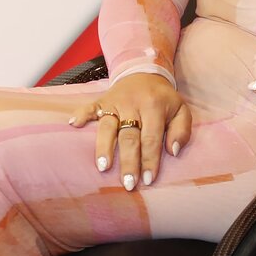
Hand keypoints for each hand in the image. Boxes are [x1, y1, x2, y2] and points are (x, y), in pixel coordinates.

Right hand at [69, 73, 191, 190]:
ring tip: (103, 167)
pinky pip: (90, 107)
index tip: (148, 180)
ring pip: (107, 126)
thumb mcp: (181, 110)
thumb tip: (173, 151)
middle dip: (128, 162)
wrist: (145, 73)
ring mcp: (115, 102)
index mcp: (154, 107)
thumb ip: (182, 130)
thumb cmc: (163, 99)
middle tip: (128, 183)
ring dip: (104, 147)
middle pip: (129, 136)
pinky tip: (74, 125)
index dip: (149, 160)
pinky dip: (81, 114)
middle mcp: (133, 105)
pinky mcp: (102, 100)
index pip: (151, 138)